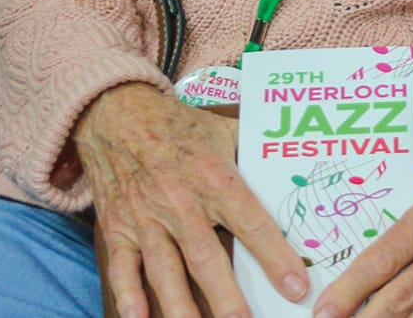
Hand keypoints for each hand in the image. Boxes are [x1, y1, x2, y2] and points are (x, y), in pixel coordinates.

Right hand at [76, 83, 307, 317]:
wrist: (116, 114)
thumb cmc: (178, 125)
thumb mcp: (222, 130)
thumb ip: (254, 153)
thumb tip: (293, 167)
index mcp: (214, 178)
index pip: (251, 222)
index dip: (275, 256)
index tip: (296, 286)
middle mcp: (181, 202)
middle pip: (207, 258)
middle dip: (228, 297)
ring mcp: (146, 219)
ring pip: (166, 271)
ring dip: (182, 307)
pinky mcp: (118, 229)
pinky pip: (123, 268)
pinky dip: (129, 297)